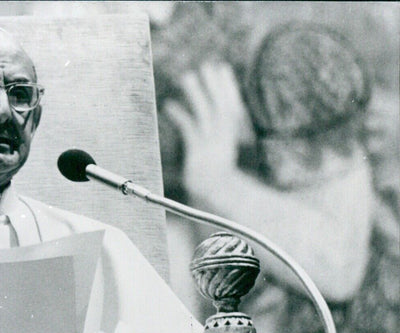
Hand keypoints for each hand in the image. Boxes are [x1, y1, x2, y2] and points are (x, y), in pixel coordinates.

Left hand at [163, 62, 249, 197]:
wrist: (215, 197)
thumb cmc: (217, 178)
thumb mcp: (218, 154)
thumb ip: (216, 136)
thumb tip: (212, 121)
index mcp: (231, 135)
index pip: (232, 105)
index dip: (227, 86)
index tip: (222, 68)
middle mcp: (224, 137)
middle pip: (220, 105)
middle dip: (214, 85)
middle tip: (207, 65)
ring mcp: (212, 144)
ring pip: (205, 113)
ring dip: (196, 94)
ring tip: (187, 77)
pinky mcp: (199, 152)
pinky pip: (190, 130)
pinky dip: (180, 116)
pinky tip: (169, 105)